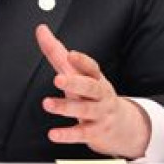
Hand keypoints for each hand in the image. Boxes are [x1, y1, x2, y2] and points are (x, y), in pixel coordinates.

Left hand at [35, 24, 150, 158]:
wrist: (123, 125)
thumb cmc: (93, 94)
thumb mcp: (78, 73)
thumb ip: (57, 52)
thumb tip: (41, 29)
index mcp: (95, 78)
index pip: (91, 67)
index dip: (82, 61)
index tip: (71, 54)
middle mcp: (100, 94)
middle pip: (90, 87)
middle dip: (75, 83)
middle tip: (58, 79)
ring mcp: (99, 113)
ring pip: (85, 110)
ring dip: (66, 107)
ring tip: (47, 104)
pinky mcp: (95, 132)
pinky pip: (82, 134)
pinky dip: (68, 134)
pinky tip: (53, 134)